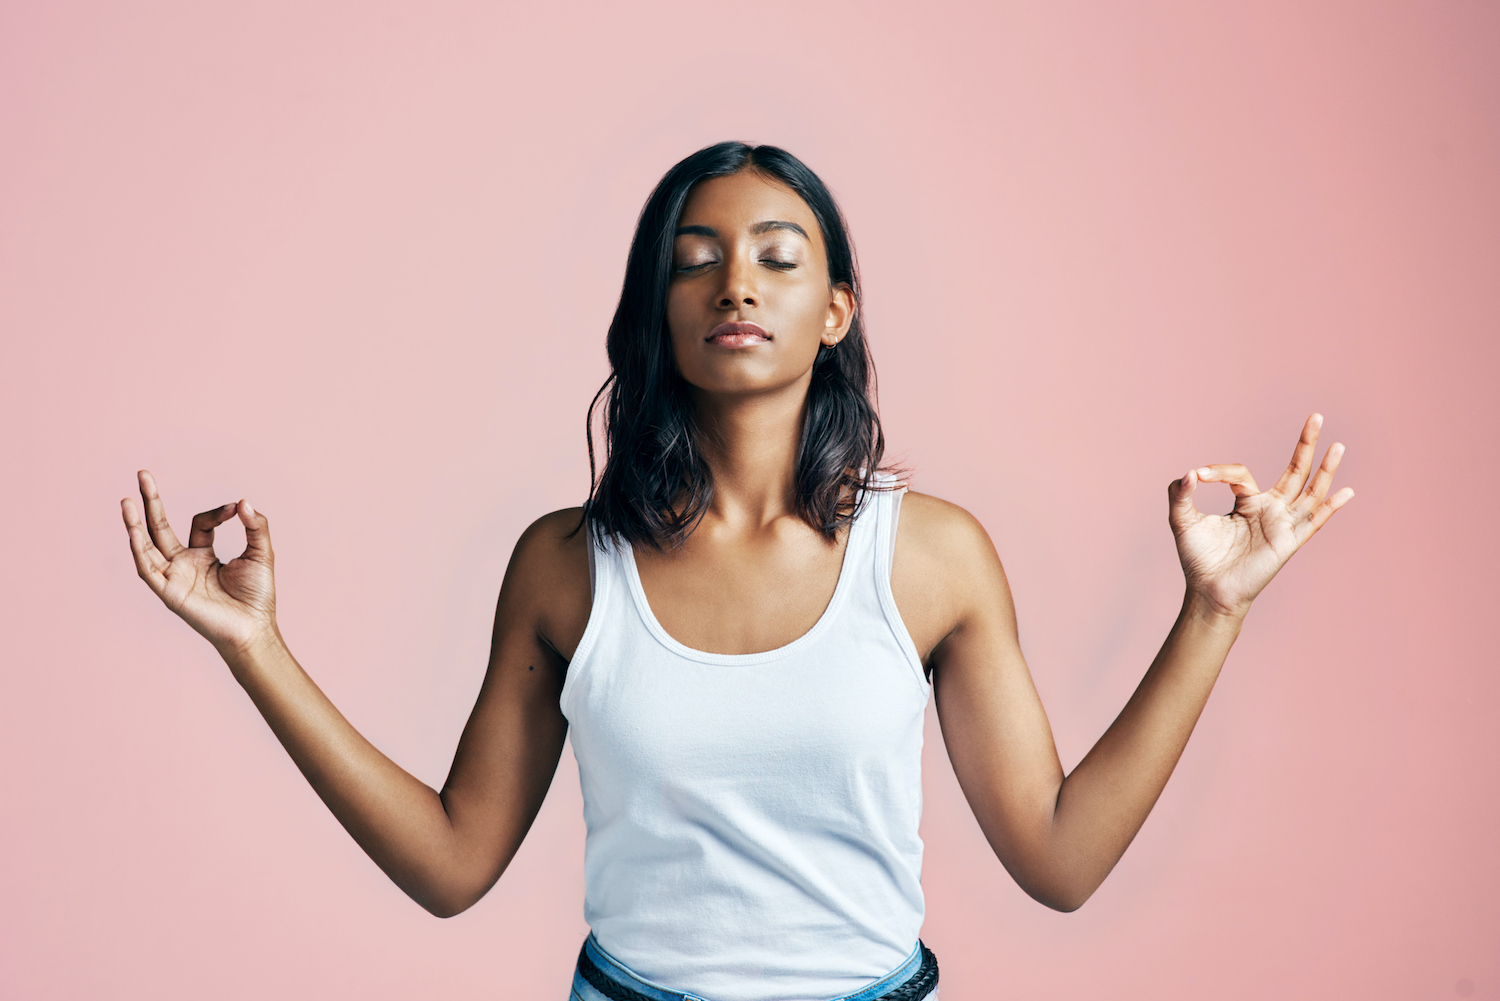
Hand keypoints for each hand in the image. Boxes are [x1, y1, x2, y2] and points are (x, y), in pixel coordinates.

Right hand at [122, 470, 278, 655]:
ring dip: (135, 524)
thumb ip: (254, 526)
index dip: (217, 512)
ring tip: (126, 501)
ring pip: (146, 546)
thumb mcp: (260, 553)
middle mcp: (184, 564)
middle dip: (151, 501)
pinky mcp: (169, 593)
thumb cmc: (258, 595)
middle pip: (160, 527)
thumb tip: (243, 501)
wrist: (254, 628)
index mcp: (203, 555)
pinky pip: (148, 570)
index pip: (199, 523)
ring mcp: (174, 578)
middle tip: (142, 473)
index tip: (236, 509)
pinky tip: (133, 532)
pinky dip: (139, 551)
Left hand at [1168, 414, 1353, 617]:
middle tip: (1316, 416)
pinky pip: (1313, 522)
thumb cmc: (1198, 559)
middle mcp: (1270, 509)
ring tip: (1338, 444)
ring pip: (1309, 491)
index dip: (1219, 470)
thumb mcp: (1182, 520)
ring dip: (1325, 468)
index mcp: (1247, 501)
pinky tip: (1347, 492)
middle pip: (1294, 470)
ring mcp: (1282, 524)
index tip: (1198, 477)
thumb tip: (1189, 473)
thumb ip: (1179, 494)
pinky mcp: (1288, 542)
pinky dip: (1330, 508)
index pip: (1241, 473)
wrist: (1207, 591)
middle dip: (1305, 444)